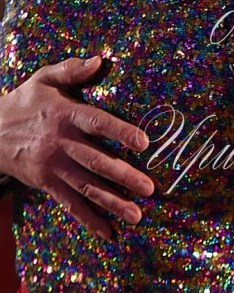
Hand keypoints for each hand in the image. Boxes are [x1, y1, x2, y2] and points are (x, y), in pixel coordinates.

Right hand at [0, 56, 153, 239]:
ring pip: (86, 187)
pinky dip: (89, 219)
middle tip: (150, 188)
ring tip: (137, 215)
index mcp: (65, 114)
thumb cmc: (26, 102)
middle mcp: (61, 143)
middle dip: (124, 176)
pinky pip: (70, 204)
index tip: (144, 142)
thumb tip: (100, 60)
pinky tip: (108, 232)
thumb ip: (71, 69)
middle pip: (96, 161)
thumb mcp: (44, 79)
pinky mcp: (46, 183)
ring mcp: (53, 166)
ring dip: (112, 202)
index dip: (120, 132)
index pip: (97, 123)